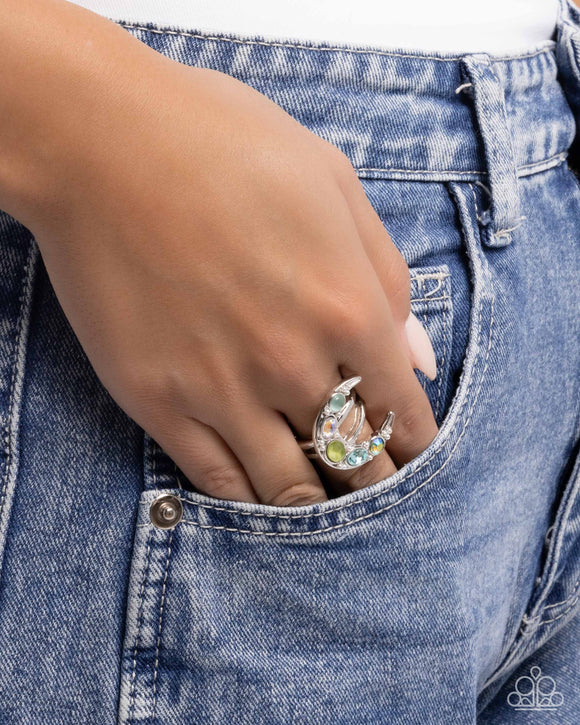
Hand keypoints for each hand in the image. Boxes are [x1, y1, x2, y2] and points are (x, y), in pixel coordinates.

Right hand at [0, 1, 437, 505]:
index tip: (414, 455)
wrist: (103, 142)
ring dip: (317, 502)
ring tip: (325, 499)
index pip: (401, 411)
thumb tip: (418, 355)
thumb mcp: (334, 186)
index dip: (415, 445)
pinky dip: (249, 499)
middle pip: (353, 458)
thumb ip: (386, 275)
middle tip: (377, 486)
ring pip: (289, 486)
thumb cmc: (226, 145)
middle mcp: (292, 362)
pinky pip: (218, 481)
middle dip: (374, 481)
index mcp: (347, 307)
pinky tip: (261, 493)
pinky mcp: (159, 402)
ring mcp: (222, 389)